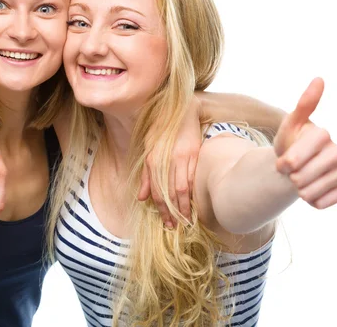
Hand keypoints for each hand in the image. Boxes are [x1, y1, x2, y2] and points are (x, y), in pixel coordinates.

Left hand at [139, 95, 200, 226]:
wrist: (182, 110)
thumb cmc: (161, 130)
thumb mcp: (148, 150)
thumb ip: (145, 175)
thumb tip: (140, 198)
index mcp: (153, 159)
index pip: (156, 191)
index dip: (161, 209)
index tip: (166, 222)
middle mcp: (167, 159)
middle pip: (170, 193)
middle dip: (173, 212)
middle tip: (176, 227)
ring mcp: (183, 157)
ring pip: (184, 187)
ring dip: (186, 206)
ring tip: (187, 220)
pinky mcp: (196, 153)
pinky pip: (194, 177)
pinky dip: (194, 192)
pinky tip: (195, 202)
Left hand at [274, 78, 336, 208]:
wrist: (292, 166)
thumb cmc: (289, 143)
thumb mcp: (289, 125)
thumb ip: (304, 105)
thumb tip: (319, 79)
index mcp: (322, 134)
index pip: (303, 153)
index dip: (289, 159)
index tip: (282, 162)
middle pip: (309, 173)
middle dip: (292, 176)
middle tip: (290, 173)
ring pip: (317, 188)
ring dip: (301, 190)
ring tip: (297, 183)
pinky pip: (330, 200)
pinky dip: (315, 200)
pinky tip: (310, 193)